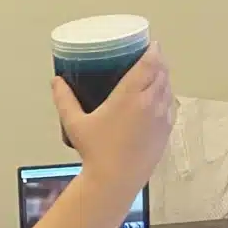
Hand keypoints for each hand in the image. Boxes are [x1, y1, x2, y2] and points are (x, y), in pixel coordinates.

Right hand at [52, 45, 174, 195]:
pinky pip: (171, 107)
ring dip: (164, 79)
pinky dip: (166, 98)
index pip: (150, 63)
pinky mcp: (166, 134)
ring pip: (169, 89)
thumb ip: (64, 99)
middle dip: (159, 62)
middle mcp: (151, 103)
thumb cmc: (95, 152)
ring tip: (155, 75)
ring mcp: (162, 119)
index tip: (151, 43)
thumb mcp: (75, 124)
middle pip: (163, 73)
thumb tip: (56, 81)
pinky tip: (158, 100)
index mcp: (132, 95)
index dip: (153, 50)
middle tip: (150, 57)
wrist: (115, 183)